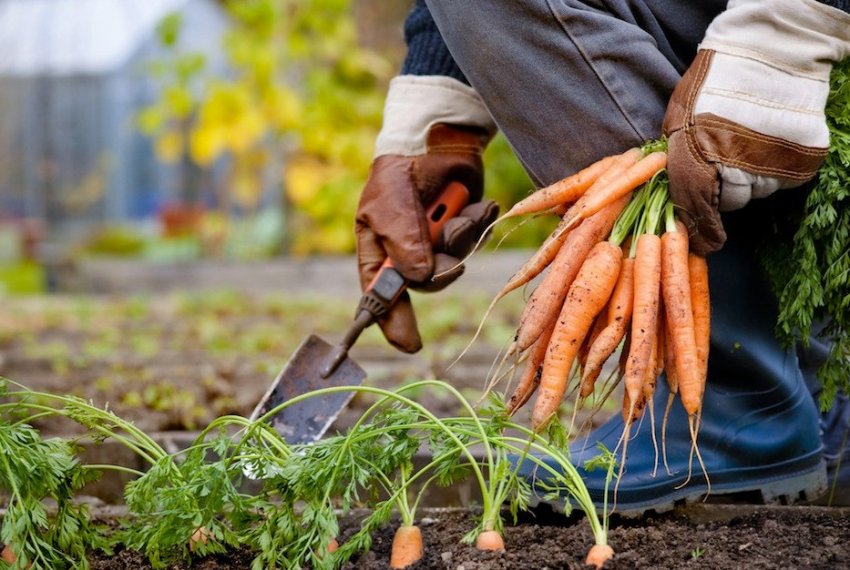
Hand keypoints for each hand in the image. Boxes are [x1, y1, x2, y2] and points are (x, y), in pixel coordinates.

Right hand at [356, 76, 498, 352]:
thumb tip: (419, 278)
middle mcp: (409, 254)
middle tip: (451, 253)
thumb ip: (403, 241)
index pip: (382, 296)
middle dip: (442, 268)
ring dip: (460, 236)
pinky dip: (478, 223)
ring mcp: (438, 243)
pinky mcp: (465, 230)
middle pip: (427, 283)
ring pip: (456, 262)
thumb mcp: (390, 205)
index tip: (408, 345)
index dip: (392, 323)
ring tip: (456, 209)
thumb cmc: (399, 174)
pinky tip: (477, 205)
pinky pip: (475, 241)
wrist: (434, 140)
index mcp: (380, 253)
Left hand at [663, 0, 849, 254]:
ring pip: (758, 191)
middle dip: (723, 190)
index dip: (700, 228)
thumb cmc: (714, 81)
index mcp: (698, 162)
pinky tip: (767, 143)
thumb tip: (672, 184)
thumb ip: (677, 155)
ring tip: (747, 144)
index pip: (696, 210)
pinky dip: (775, 169)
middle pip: (730, 202)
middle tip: (722, 163)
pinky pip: (782, 179)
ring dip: (750, 178)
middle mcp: (735, 173)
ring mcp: (771, 169)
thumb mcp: (679, 117)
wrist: (771, 53)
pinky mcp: (800, 163)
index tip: (703, 239)